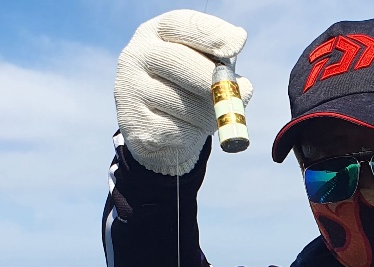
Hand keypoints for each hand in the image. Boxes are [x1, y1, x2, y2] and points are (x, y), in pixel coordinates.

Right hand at [114, 10, 253, 175]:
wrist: (158, 129)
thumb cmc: (190, 87)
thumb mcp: (206, 67)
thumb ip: (222, 64)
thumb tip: (240, 73)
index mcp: (155, 32)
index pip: (181, 24)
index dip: (212, 33)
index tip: (238, 44)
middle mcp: (136, 55)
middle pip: (178, 61)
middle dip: (213, 78)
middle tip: (244, 90)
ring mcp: (130, 89)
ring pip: (182, 103)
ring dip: (210, 114)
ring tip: (214, 116)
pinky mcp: (135, 124)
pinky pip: (176, 130)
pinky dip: (194, 135)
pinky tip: (190, 131)